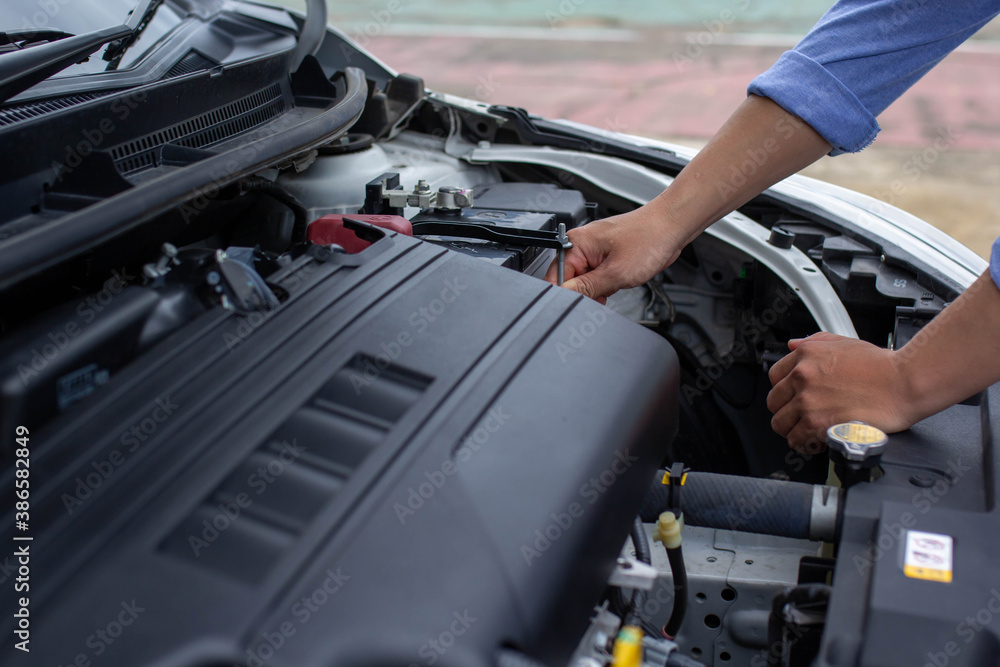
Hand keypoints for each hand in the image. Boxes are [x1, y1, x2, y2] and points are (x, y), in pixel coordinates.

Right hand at [544, 204, 682, 301]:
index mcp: (576, 243)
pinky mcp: (607, 256)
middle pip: (570, 281)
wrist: (672, 227)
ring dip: (600, 289)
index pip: (556, 277)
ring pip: (586, 281)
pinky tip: (620, 280)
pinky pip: (599, 277)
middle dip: (587, 292)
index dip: (568, 294)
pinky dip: (609, 283)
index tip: (583, 301)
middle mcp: (582, 244)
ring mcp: (595, 250)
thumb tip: (566, 296)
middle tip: (606, 291)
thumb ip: (586, 288)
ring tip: (617, 281)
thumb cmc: (649, 238)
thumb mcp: (616, 272)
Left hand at [766, 332, 916, 450]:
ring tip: (808, 431)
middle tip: (802, 416)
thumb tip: (792, 345)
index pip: (775, 377)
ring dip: (793, 429)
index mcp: (806, 355)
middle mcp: (801, 376)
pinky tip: (817, 440)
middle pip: (774, 401)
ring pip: (780, 423)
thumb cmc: (882, 365)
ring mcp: (807, 401)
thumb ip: (816, 342)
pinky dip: (804, 443)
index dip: (785, 390)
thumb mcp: (845, 342)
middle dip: (787, 411)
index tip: (793, 398)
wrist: (903, 383)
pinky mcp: (816, 423)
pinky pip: (795, 439)